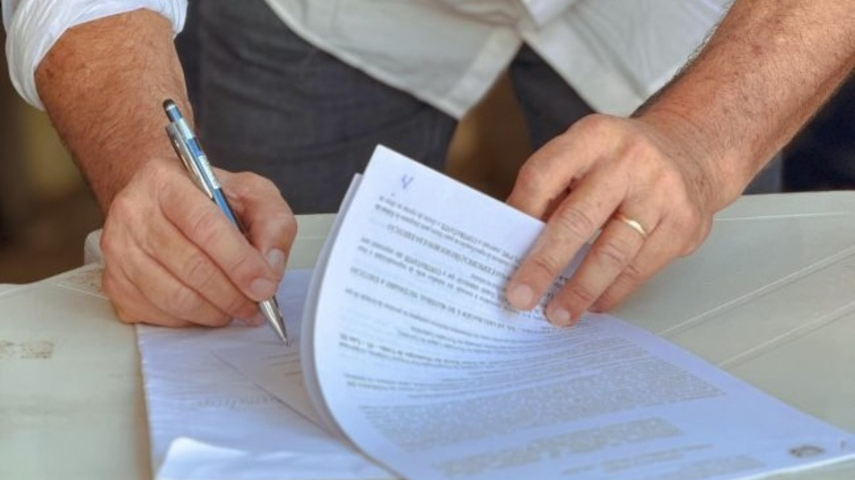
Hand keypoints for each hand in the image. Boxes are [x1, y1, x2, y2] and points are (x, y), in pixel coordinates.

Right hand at [100, 158, 296, 326]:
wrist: (163, 202)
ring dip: (215, 311)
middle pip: (190, 266)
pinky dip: (192, 320)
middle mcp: (132, 212)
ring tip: (238, 308)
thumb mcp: (251, 193)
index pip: (204, 226)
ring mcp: (118, 250)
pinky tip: (208, 307)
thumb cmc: (206, 198)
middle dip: (233, 294)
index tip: (265, 284)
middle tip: (257, 304)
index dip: (239, 262)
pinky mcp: (114, 282)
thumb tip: (270, 265)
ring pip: (174, 297)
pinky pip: (159, 314)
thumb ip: (272, 221)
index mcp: (164, 180)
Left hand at [504, 113, 727, 324]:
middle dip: (544, 264)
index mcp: (592, 138)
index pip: (543, 176)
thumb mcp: (585, 153)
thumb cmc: (623, 159)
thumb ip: (552, 190)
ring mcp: (661, 194)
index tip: (501, 249)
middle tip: (521, 296)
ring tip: (557, 314)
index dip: (519, 214)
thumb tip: (515, 245)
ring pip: (612, 252)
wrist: (693, 150)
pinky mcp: (683, 225)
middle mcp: (628, 162)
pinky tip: (593, 304)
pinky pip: (640, 268)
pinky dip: (612, 291)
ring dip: (580, 290)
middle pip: (577, 219)